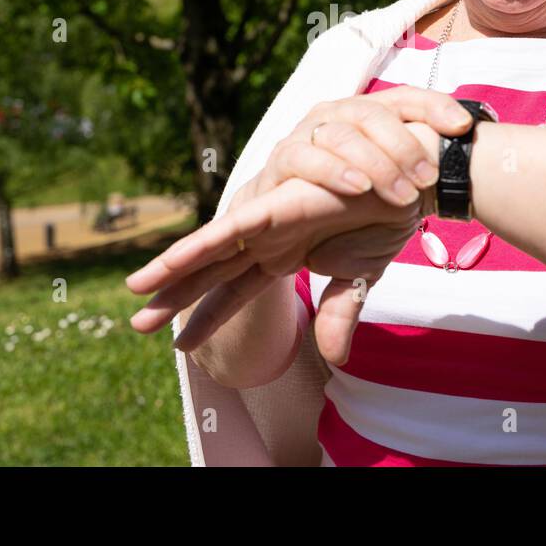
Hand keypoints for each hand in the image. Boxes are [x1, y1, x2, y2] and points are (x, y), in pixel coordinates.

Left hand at [127, 131, 437, 363]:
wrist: (410, 186)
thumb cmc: (385, 219)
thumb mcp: (360, 278)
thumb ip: (338, 313)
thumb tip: (332, 358)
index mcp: (284, 254)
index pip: (236, 292)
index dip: (209, 317)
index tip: (182, 347)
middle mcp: (269, 238)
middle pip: (211, 274)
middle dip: (174, 297)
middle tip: (137, 323)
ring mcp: (269, 224)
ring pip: (209, 252)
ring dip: (171, 271)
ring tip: (135, 292)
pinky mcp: (276, 210)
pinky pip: (229, 231)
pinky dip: (199, 246)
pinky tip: (169, 264)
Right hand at [249, 87, 470, 206]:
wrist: (282, 229)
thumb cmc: (342, 204)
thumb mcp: (385, 191)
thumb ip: (415, 176)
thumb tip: (462, 165)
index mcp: (366, 115)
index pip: (404, 98)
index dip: (435, 105)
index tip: (464, 127)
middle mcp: (336, 114)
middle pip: (374, 112)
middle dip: (405, 144)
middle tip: (429, 178)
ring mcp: (306, 133)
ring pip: (343, 133)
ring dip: (377, 163)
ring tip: (402, 194)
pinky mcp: (281, 159)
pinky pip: (306, 157)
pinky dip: (335, 172)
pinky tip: (359, 188)